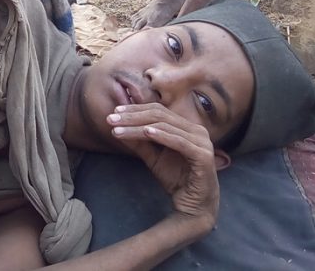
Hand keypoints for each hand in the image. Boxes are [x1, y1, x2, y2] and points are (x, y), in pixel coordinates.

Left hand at [106, 103, 218, 230]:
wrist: (193, 206)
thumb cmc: (176, 179)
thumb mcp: (152, 158)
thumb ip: (139, 143)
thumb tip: (117, 127)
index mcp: (186, 127)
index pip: (157, 110)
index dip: (135, 109)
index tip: (114, 111)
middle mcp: (196, 130)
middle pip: (159, 115)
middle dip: (132, 116)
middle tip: (111, 119)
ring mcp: (201, 142)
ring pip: (165, 127)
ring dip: (138, 126)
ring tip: (118, 129)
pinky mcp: (203, 156)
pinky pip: (179, 142)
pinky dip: (162, 136)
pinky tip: (145, 132)